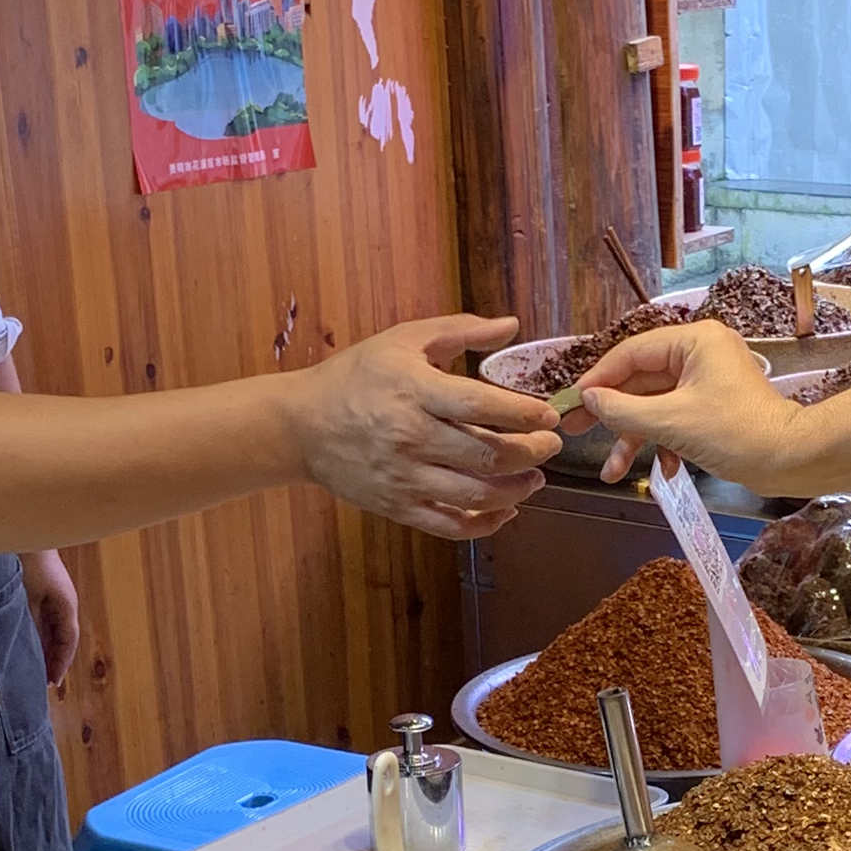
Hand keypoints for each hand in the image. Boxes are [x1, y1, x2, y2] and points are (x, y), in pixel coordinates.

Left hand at [23, 549, 80, 688]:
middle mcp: (65, 603)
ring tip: (35, 666)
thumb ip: (33, 622)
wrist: (28, 530)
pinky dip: (39, 633)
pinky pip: (45, 619)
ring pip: (54, 629)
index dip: (61, 663)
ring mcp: (57, 597)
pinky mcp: (45, 591)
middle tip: (44, 681)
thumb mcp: (30, 597)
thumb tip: (33, 649)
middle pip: (63, 638)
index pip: (68, 642)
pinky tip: (27, 640)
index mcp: (66, 606)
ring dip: (46, 647)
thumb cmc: (29, 561)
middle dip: (54, 659)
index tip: (53, 683)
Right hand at [291, 314, 562, 538]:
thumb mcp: (403, 339)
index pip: (481, 405)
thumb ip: (460, 331)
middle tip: (550, 445)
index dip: (524, 414)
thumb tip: (511, 325)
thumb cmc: (356, 376)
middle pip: (488, 455)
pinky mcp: (397, 506)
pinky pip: (451, 525)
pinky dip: (486, 523)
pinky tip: (506, 509)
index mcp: (415, 391)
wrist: (300, 425)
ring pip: (476, 494)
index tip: (550, 415)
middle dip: (532, 453)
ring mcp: (404, 477)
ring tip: (534, 477)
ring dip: (517, 489)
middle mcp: (411, 437)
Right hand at [578, 322, 814, 489]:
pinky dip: (665, 444)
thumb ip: (624, 410)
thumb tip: (589, 400)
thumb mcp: (672, 422)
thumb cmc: (736, 433)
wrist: (791, 460)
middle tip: (573, 432)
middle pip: (640, 381)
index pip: (632, 353)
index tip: (571, 403)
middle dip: (611, 415)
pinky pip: (676, 419)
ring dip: (635, 439)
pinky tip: (665, 472)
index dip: (598, 379)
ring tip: (613, 472)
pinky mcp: (714, 408)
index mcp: (694, 341)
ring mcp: (708, 381)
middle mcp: (700, 353)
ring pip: (656, 406)